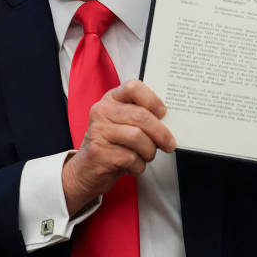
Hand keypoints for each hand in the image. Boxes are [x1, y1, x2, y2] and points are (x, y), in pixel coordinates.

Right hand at [61, 79, 175, 215]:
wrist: (86, 170)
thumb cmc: (112, 144)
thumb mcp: (124, 124)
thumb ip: (141, 117)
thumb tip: (169, 122)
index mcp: (111, 99)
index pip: (133, 87)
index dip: (152, 99)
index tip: (162, 113)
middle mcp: (102, 111)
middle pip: (140, 116)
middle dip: (161, 133)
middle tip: (169, 144)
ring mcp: (98, 131)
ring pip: (137, 137)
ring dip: (149, 151)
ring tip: (147, 156)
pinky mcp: (98, 153)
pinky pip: (130, 158)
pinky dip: (139, 165)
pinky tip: (134, 166)